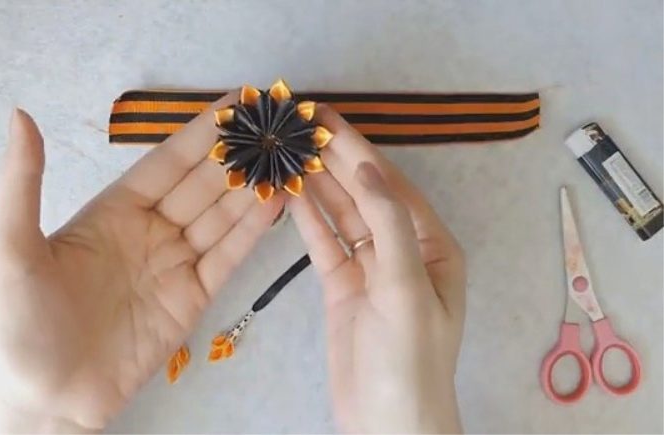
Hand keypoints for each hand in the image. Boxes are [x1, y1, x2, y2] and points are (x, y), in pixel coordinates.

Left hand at [0, 95, 283, 431]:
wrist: (47, 399)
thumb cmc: (20, 325)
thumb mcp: (9, 250)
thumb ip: (22, 182)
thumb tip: (21, 114)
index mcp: (114, 211)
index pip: (167, 162)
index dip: (201, 133)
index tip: (235, 103)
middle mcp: (151, 230)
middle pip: (204, 184)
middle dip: (239, 155)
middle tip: (276, 126)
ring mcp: (176, 263)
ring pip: (223, 216)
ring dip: (254, 187)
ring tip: (288, 158)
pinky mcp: (194, 297)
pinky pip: (228, 256)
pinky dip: (253, 230)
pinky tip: (277, 203)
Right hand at [289, 106, 465, 432]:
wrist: (387, 421)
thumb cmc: (409, 356)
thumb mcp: (407, 286)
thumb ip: (388, 223)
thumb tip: (368, 165)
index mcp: (432, 244)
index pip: (390, 185)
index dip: (359, 150)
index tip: (327, 118)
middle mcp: (402, 249)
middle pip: (364, 194)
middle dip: (335, 160)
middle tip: (300, 125)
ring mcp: (370, 268)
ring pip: (341, 216)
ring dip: (318, 184)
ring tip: (289, 151)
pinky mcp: (342, 286)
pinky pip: (324, 243)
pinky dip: (307, 219)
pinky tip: (289, 193)